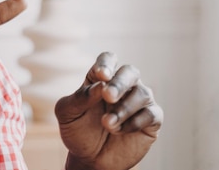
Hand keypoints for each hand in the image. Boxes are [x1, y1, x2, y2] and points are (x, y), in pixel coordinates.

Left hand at [55, 52, 163, 169]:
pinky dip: (134, 122)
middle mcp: (122, 85)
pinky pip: (151, 114)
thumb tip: (100, 84)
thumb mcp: (67, 113)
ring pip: (142, 93)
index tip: (101, 75)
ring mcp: (138, 101)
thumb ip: (79, 97)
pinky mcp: (151, 120)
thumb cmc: (77, 130)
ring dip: (124, 109)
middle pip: (130, 71)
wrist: (89, 159)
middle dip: (119, 83)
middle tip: (108, 96)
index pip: (108, 59)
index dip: (106, 63)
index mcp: (100, 78)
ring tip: (107, 124)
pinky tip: (119, 131)